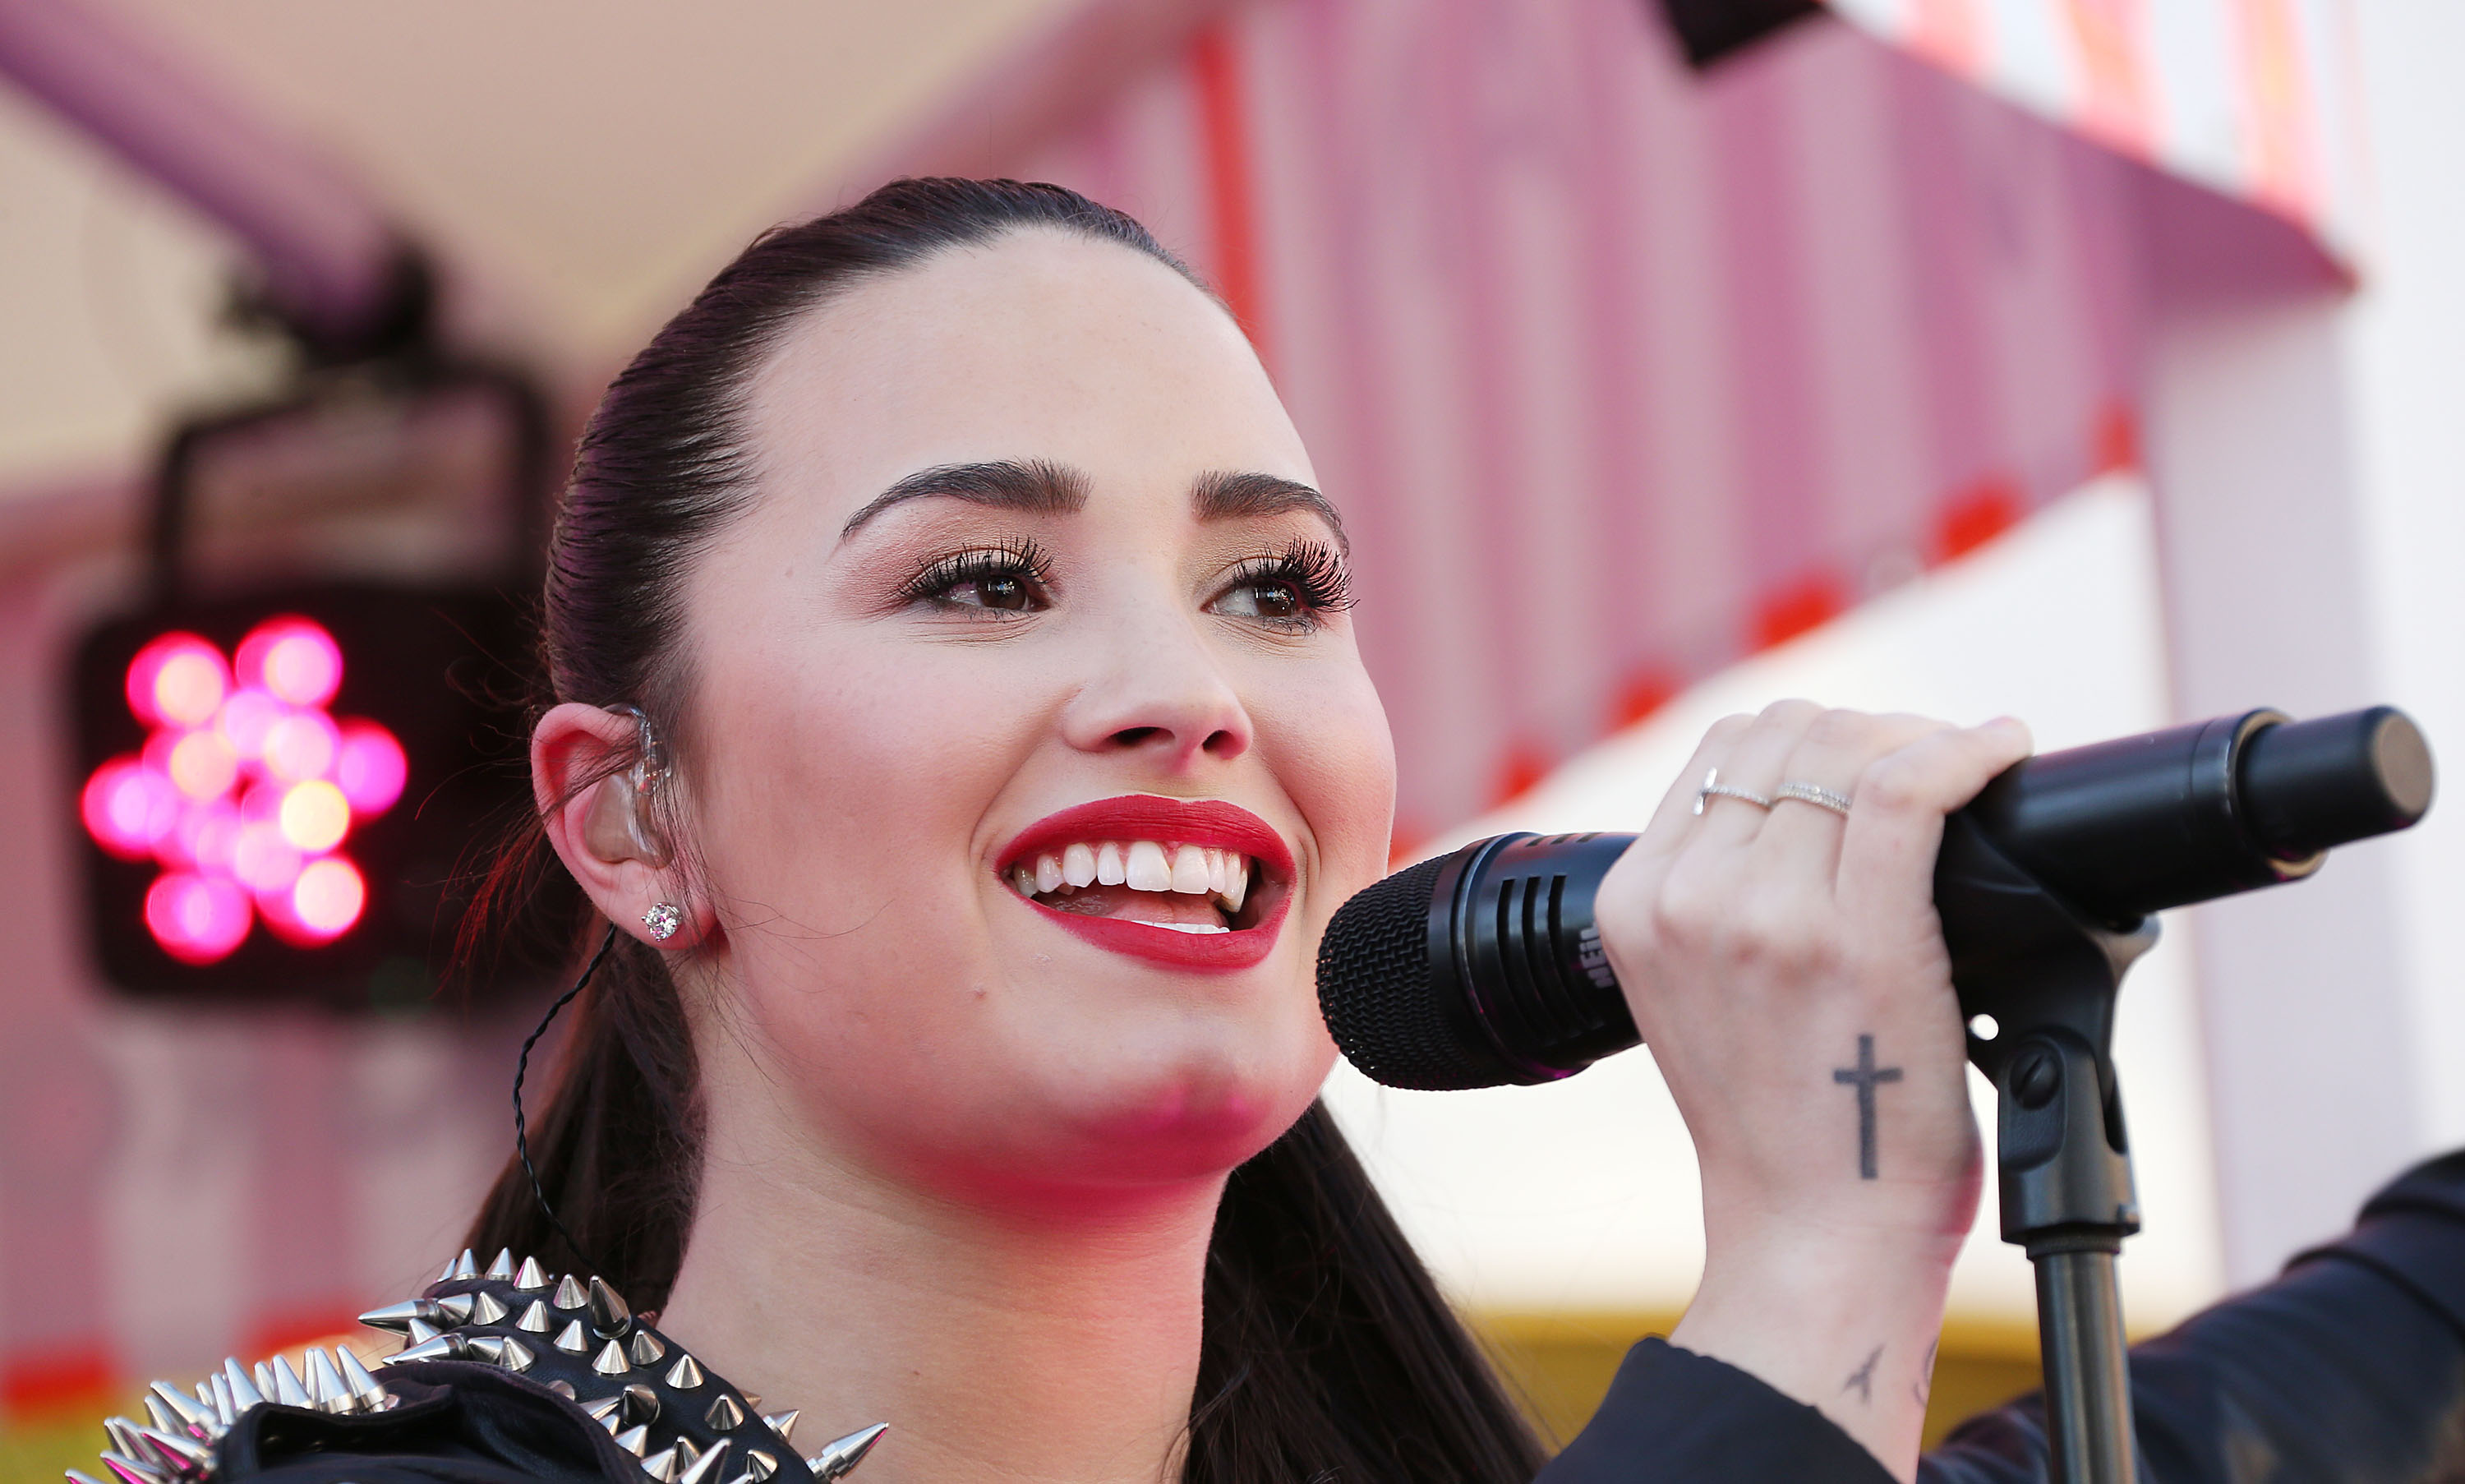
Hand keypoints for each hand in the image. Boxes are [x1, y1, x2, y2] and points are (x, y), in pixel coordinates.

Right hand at [1592, 702, 2031, 1478]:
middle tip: (1928, 765)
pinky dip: (1964, 752)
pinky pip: (1907, 789)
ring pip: (1851, 749)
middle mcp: (1689, 897)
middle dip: (1868, 730)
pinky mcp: (1860, 938)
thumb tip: (1811, 801)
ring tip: (1965, 766)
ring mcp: (1768, 915)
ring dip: (1921, 738)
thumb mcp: (1696, 992)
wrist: (1814, 1233)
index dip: (1810, 736)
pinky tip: (1998, 753)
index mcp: (1635, 902)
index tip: (1869, 761)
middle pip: (1788, 732)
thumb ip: (1716, 897)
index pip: (1724, 748)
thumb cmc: (1783, 1122)